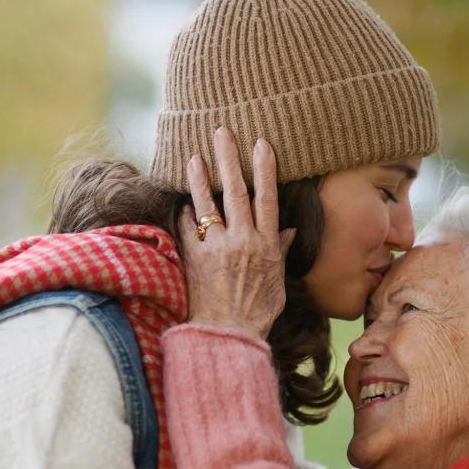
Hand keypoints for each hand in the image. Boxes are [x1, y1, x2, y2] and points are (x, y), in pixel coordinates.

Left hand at [179, 127, 295, 338]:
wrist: (228, 336)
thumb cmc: (257, 314)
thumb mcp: (278, 284)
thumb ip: (280, 253)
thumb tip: (287, 231)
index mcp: (266, 246)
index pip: (267, 198)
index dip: (265, 169)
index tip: (261, 143)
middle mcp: (242, 241)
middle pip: (236, 191)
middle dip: (229, 158)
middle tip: (221, 132)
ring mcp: (216, 248)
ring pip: (207, 205)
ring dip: (200, 178)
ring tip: (193, 156)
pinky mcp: (194, 259)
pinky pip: (187, 230)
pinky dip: (183, 215)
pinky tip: (181, 202)